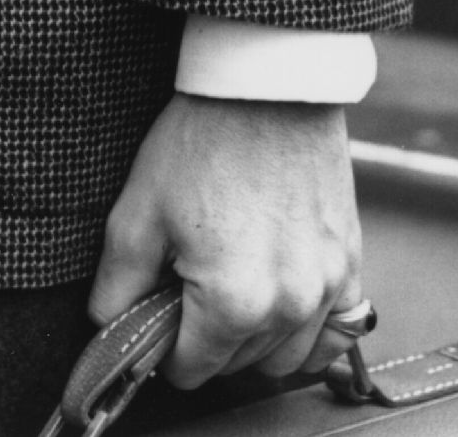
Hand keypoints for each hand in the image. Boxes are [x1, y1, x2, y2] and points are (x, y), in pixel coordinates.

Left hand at [90, 93, 361, 384]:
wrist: (264, 86)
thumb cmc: (200, 141)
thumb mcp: (137, 211)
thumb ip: (116, 286)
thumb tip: (107, 329)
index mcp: (232, 303)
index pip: (190, 371)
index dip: (166, 346)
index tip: (160, 310)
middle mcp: (288, 307)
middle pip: (237, 366)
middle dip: (207, 339)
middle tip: (189, 287)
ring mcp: (327, 287)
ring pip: (285, 358)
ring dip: (255, 341)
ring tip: (232, 290)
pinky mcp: (351, 263)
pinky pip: (337, 332)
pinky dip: (309, 332)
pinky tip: (282, 303)